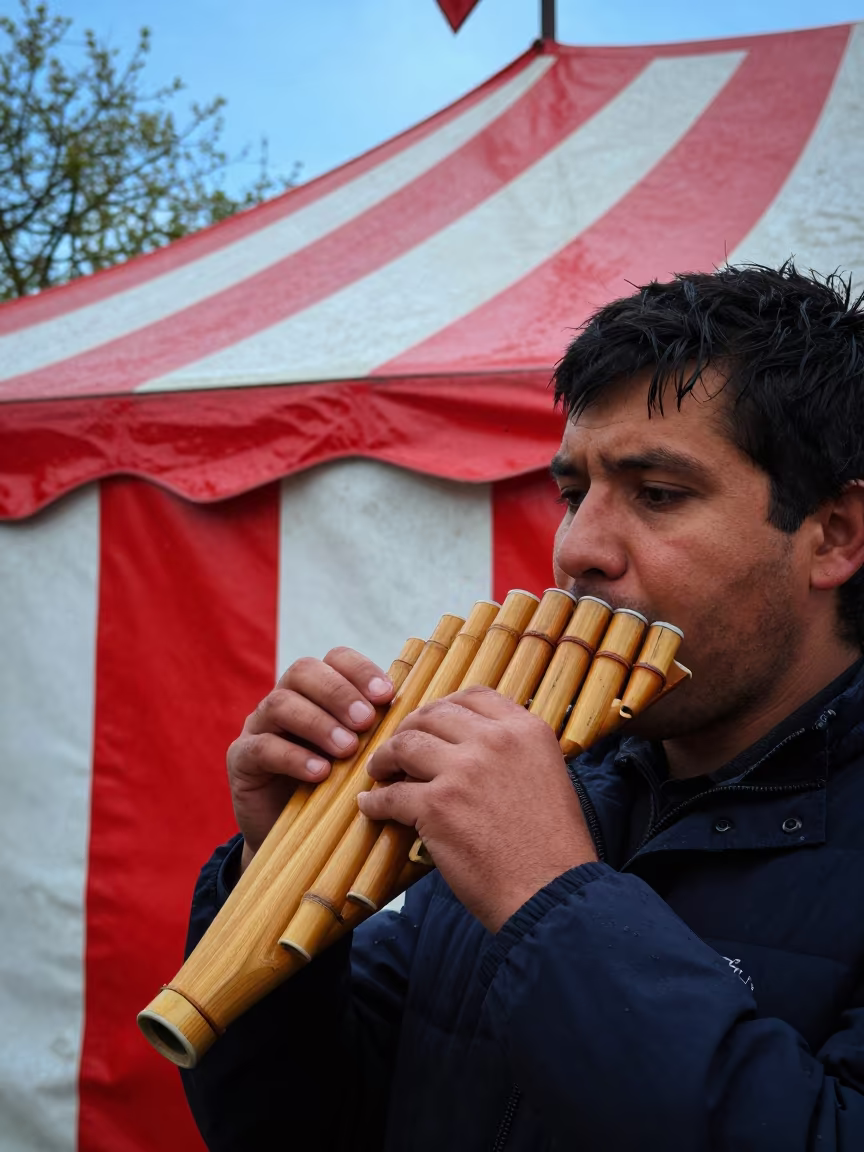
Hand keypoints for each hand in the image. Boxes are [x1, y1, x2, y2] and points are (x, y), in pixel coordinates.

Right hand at [228, 648, 394, 872]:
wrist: (298, 842)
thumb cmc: (342, 790)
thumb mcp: (366, 757)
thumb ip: (386, 734)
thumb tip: (432, 717)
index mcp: (318, 691)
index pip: (335, 658)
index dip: (360, 670)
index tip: (388, 695)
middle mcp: (286, 700)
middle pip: (304, 670)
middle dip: (338, 693)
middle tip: (367, 721)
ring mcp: (259, 727)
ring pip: (280, 703)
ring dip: (318, 722)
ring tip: (347, 749)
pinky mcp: (241, 760)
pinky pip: (261, 747)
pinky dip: (293, 757)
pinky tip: (321, 774)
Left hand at [357, 686, 596, 931]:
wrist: (550, 892)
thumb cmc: (552, 847)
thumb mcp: (547, 776)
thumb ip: (514, 752)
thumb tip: (474, 746)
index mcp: (525, 730)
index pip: (473, 696)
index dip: (444, 707)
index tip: (431, 723)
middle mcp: (494, 741)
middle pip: (433, 716)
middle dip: (409, 729)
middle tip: (398, 748)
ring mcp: (462, 771)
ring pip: (405, 746)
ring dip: (385, 758)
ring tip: (379, 772)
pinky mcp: (436, 806)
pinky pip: (391, 795)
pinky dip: (375, 802)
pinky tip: (370, 806)